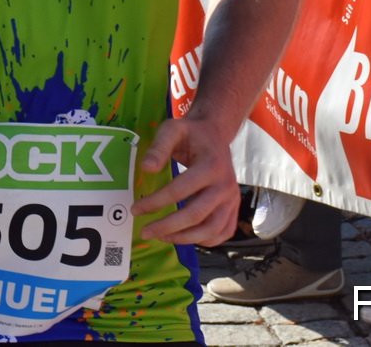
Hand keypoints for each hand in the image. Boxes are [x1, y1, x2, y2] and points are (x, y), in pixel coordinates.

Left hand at [132, 116, 239, 245]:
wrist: (215, 134)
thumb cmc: (191, 133)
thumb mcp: (173, 129)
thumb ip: (159, 147)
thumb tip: (146, 169)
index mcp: (211, 165)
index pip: (180, 190)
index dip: (156, 202)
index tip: (136, 210)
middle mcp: (225, 185)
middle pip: (196, 214)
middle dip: (167, 227)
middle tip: (145, 231)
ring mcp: (232, 199)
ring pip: (211, 230)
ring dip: (184, 238)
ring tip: (162, 236)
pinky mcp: (234, 207)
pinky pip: (223, 232)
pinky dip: (204, 240)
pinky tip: (184, 236)